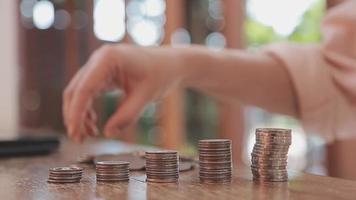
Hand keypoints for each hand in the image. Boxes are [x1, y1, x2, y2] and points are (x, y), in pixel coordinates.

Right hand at [63, 45, 183, 141]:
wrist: (171, 63)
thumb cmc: (161, 74)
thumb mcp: (146, 96)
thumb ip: (127, 116)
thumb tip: (108, 133)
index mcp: (108, 59)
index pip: (84, 88)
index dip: (76, 113)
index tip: (74, 132)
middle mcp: (99, 58)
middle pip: (76, 90)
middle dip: (74, 115)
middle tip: (78, 138)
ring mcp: (100, 64)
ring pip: (79, 91)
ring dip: (80, 113)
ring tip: (88, 134)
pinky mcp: (103, 72)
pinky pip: (89, 91)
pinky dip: (87, 108)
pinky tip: (93, 123)